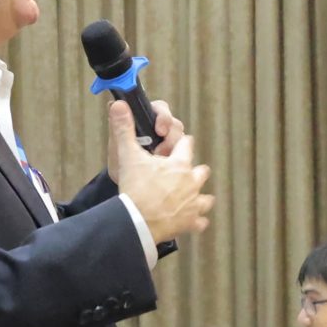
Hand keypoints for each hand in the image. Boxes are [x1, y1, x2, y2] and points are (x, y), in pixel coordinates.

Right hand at [108, 100, 212, 240]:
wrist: (137, 220)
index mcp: (179, 163)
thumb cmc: (134, 188)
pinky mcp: (191, 222)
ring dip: (198, 197)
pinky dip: (195, 221)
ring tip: (188, 198)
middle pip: (202, 170)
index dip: (180, 143)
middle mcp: (191, 181)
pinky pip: (200, 221)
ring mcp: (194, 203)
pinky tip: (189, 221)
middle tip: (182, 173)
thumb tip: (120, 104)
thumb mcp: (128, 155)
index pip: (186, 144)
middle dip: (193, 171)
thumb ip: (124, 129)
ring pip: (206, 197)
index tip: (174, 145)